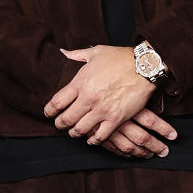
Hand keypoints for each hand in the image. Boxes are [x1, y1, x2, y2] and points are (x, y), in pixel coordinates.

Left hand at [44, 45, 176, 152]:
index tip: (48, 113)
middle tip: (59, 125)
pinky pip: (101, 135)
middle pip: (66, 119)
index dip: (49, 111)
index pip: (57, 102)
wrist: (145, 66)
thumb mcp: (96, 52)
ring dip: (75, 133)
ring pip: (81, 129)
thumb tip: (63, 52)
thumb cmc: (121, 57)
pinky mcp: (116, 118)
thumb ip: (77, 55)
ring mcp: (102, 109)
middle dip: (60, 124)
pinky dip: (94, 140)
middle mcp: (89, 98)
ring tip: (74, 132)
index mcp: (81, 82)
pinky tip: (92, 139)